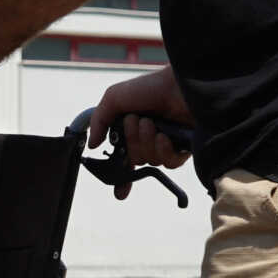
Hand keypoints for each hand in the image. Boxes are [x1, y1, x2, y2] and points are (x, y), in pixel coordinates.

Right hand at [86, 68, 194, 198]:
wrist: (179, 85)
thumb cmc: (151, 87)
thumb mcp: (114, 98)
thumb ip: (99, 120)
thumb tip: (93, 145)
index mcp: (133, 130)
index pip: (125, 158)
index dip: (122, 178)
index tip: (120, 192)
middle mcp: (150, 139)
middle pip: (134, 159)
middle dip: (132, 141)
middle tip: (137, 121)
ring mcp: (167, 144)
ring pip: (150, 161)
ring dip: (146, 141)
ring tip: (151, 123)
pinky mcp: (184, 148)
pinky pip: (168, 163)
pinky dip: (163, 150)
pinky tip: (164, 136)